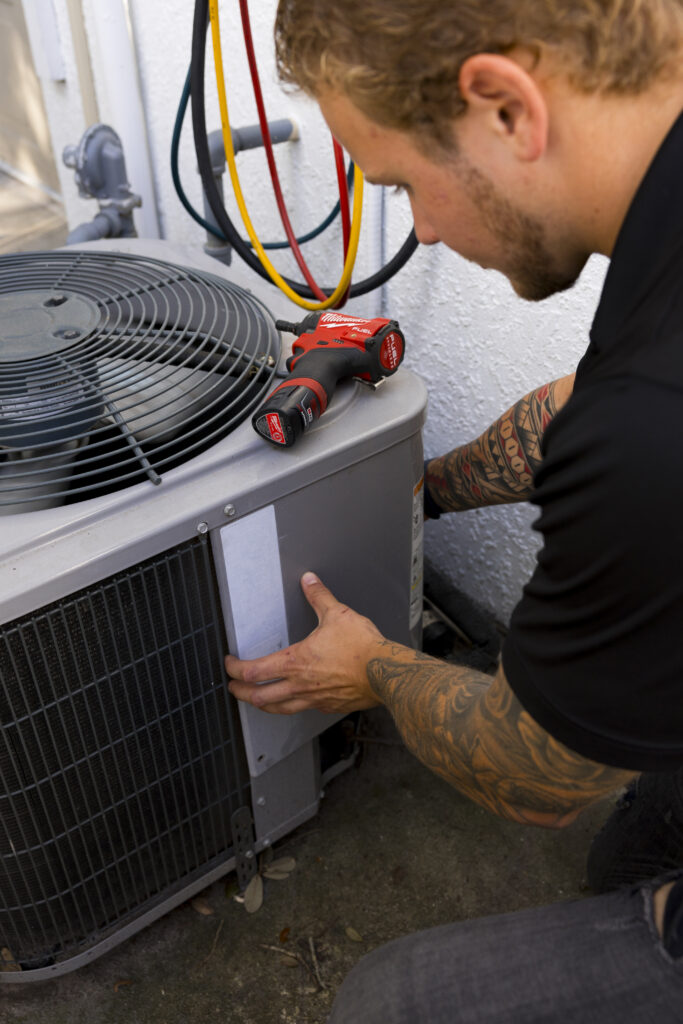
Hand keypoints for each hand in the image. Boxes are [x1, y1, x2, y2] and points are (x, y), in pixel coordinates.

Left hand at [225, 572, 385, 714]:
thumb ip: (319, 596)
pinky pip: (305, 709)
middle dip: (241, 692)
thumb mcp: (337, 614)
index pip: (254, 670)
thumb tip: (309, 581)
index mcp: (295, 662)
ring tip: (257, 700)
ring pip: (280, 709)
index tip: (229, 665)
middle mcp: (300, 684)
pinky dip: (293, 705)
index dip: (235, 669)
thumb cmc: (361, 648)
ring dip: (263, 704)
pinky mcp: (330, 706)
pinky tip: (297, 700)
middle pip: (259, 696)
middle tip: (234, 686)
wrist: (384, 672)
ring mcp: (314, 699)